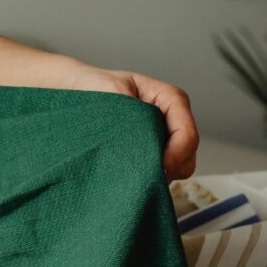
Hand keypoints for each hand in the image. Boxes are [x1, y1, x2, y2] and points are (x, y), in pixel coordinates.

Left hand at [64, 65, 198, 181]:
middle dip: (168, 169)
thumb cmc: (94, 89)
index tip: (154, 169)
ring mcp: (165, 138)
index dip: (175, 157)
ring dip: (157, 174)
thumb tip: (148, 151)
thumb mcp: (114, 95)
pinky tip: (128, 170)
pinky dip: (149, 176)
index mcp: (170, 99)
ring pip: (179, 168)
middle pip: (188, 156)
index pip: (187, 136)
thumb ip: (134, 120)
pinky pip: (164, 173)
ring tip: (128, 167)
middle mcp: (173, 119)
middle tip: (138, 172)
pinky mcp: (154, 152)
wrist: (77, 92)